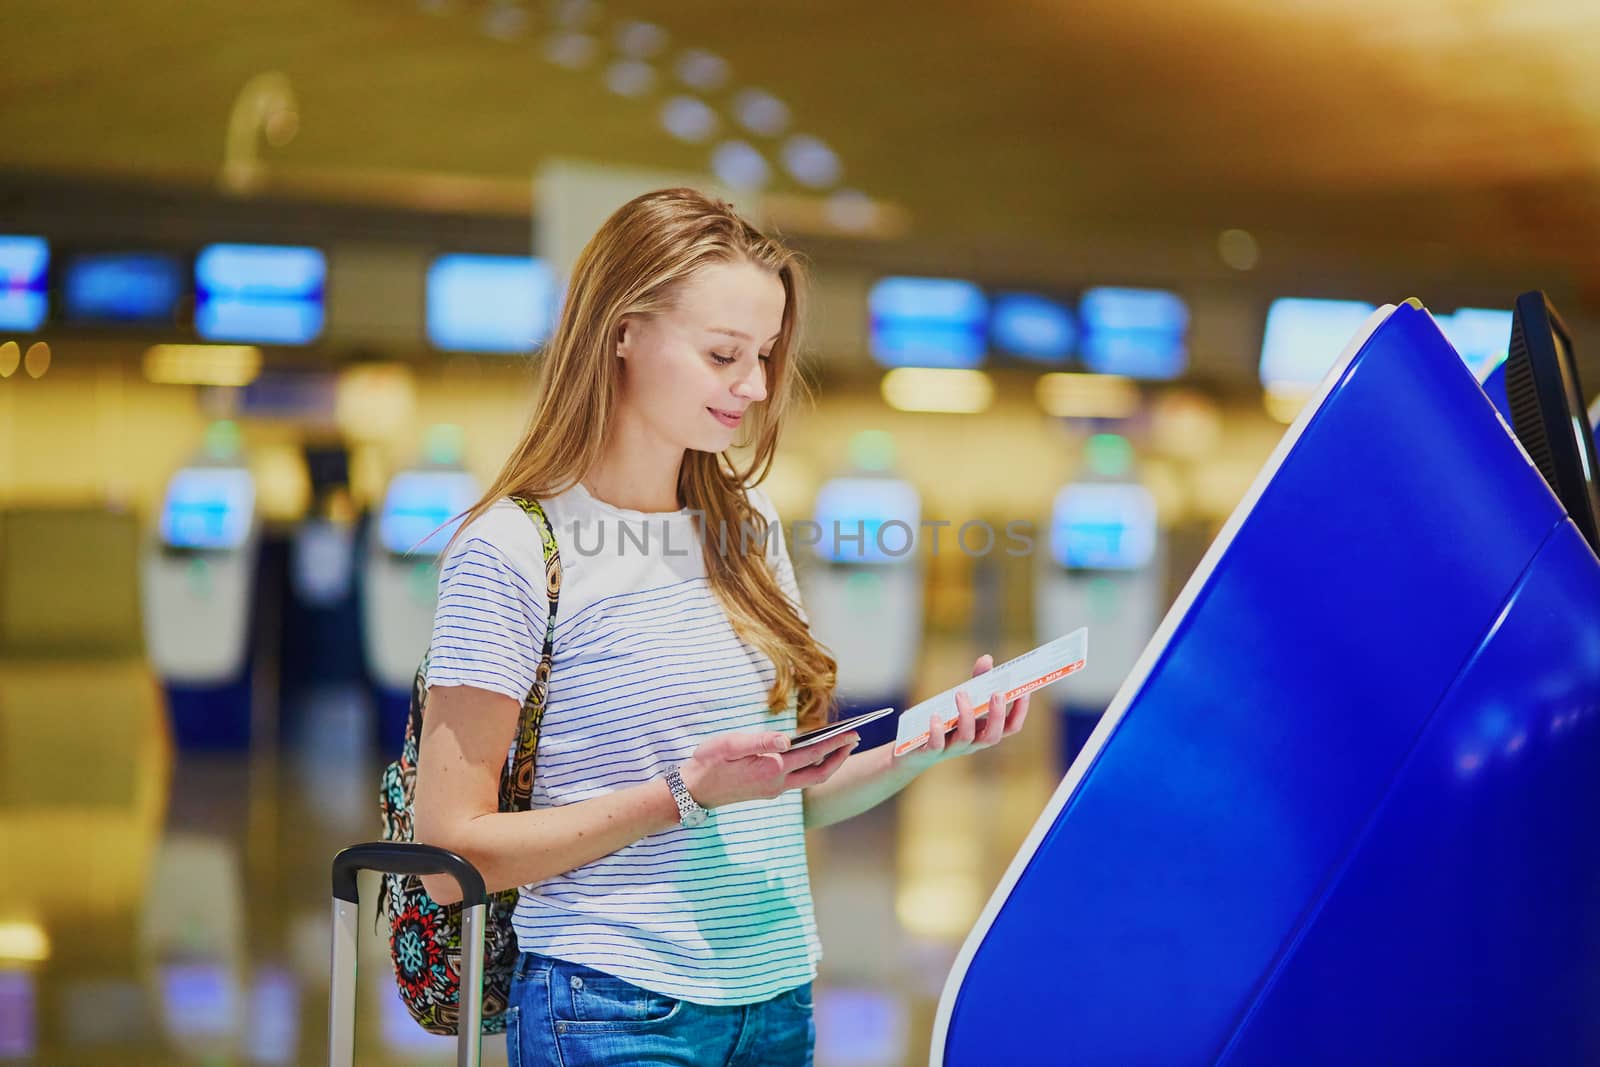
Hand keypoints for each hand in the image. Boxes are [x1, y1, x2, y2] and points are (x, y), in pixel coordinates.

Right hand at [679, 728, 858, 808]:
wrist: (693, 791)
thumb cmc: (709, 762)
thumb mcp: (730, 744)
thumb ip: (760, 741)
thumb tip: (788, 739)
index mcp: (771, 768)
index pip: (813, 754)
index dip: (835, 743)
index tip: (853, 732)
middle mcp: (777, 783)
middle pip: (820, 772)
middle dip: (840, 755)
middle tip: (855, 738)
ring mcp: (774, 790)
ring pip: (811, 778)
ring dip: (828, 763)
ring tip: (840, 745)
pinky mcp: (768, 792)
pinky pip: (798, 779)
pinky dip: (811, 766)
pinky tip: (811, 753)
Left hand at [906, 653, 1031, 769]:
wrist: (914, 747)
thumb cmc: (946, 720)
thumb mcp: (963, 699)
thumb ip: (976, 680)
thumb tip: (987, 659)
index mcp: (984, 730)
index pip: (1010, 727)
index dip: (1020, 712)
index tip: (1024, 691)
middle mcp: (972, 742)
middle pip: (992, 737)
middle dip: (997, 715)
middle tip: (997, 694)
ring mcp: (952, 747)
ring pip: (966, 737)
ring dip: (966, 715)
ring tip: (960, 694)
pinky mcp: (930, 750)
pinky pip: (936, 745)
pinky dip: (937, 731)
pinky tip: (936, 716)